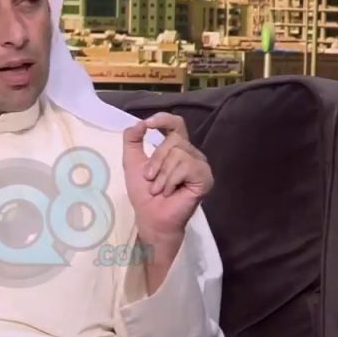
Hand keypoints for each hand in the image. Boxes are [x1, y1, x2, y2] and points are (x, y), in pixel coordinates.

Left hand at [122, 112, 213, 246]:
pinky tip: (170, 192)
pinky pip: (186, 167)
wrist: (151, 217)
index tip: (148, 124)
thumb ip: (132, 140)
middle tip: (150, 179)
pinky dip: (171, 180)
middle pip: (173, 139)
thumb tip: (139, 122)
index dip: (164, 119)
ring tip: (159, 189)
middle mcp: (190, 153)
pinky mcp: (205, 178)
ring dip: (162, 174)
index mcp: (175, 148)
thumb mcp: (132, 162)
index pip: (176, 123)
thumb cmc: (143, 193)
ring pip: (178, 153)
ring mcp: (200, 165)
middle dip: (156, 160)